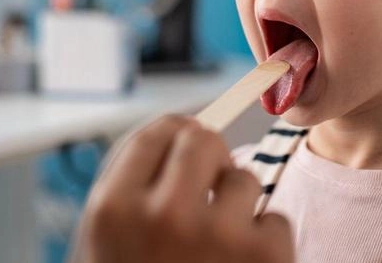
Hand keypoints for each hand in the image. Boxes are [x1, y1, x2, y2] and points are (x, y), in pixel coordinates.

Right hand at [69, 115, 292, 262]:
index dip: (176, 136)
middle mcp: (162, 216)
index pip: (156, 133)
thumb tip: (179, 132)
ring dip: (237, 207)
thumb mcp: (106, 247)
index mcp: (112, 211)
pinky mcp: (265, 258)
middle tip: (208, 187)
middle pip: (202, 140)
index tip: (186, 147)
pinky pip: (275, 218)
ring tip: (219, 250)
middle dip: (209, 159)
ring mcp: (217, 237)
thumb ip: (133, 190)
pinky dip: (265, 243)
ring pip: (244, 179)